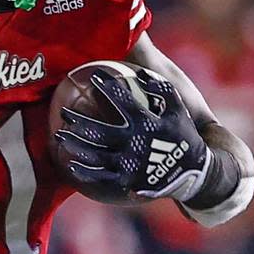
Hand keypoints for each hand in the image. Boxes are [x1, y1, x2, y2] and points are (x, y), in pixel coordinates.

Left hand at [56, 67, 210, 201]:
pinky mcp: (128, 181)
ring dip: (76, 145)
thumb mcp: (178, 108)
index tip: (91, 76)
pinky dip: (85, 171)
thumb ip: (161, 88)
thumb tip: (140, 72)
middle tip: (64, 111)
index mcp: (148, 124)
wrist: (194, 173)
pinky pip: (102, 176)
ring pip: (96, 154)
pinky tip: (70, 165)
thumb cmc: (183, 135)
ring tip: (59, 136)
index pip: (122, 101)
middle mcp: (136, 144)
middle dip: (79, 120)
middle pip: (100, 130)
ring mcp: (130, 164)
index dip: (106, 86)